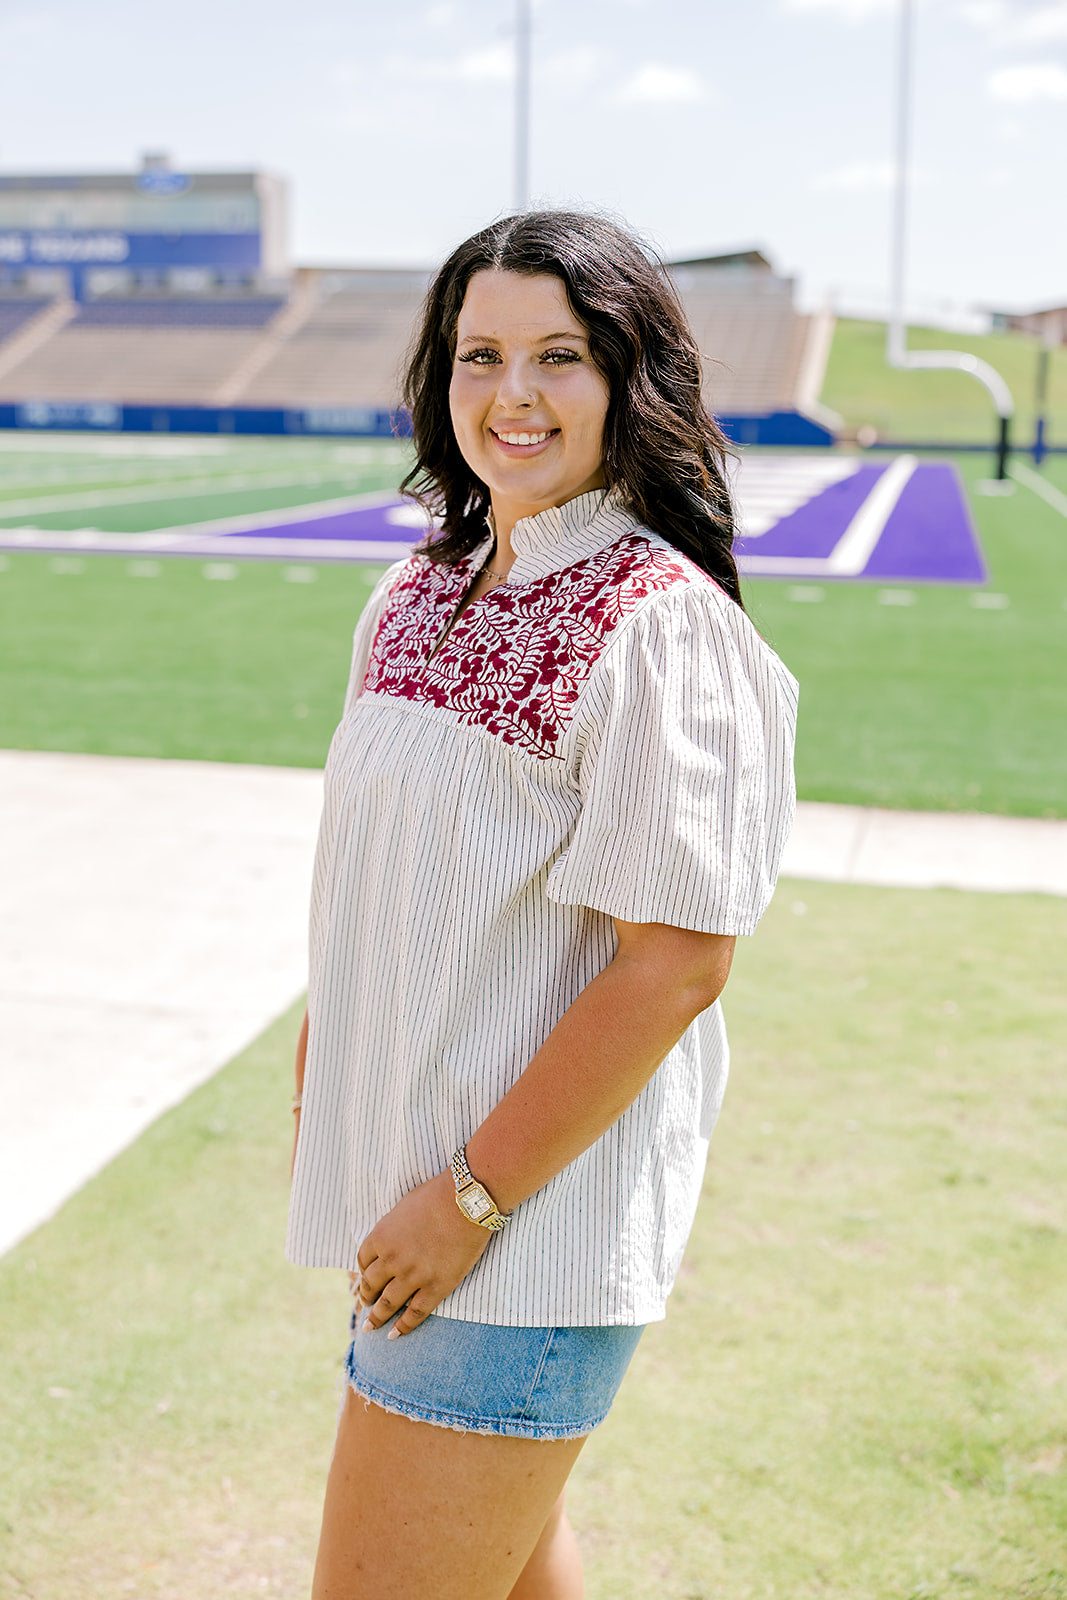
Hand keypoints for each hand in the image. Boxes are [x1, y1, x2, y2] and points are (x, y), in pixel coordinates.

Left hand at [355, 1171, 492, 1338]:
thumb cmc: (437, 1195)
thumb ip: (393, 1227)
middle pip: (370, 1284)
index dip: (362, 1271)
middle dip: (365, 1296)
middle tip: (364, 1304)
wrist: (466, 1202)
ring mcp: (413, 1276)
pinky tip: (395, 1335)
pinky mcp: (436, 1287)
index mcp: (381, 1236)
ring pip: (388, 1304)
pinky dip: (403, 1327)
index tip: (364, 1277)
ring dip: (377, 1317)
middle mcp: (391, 1259)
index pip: (362, 1260)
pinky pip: (415, 1313)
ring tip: (371, 1327)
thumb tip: (390, 1238)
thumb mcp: (404, 1206)